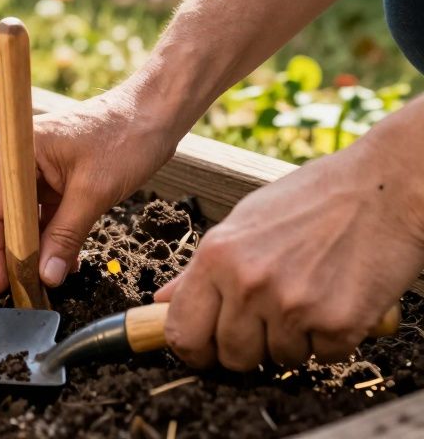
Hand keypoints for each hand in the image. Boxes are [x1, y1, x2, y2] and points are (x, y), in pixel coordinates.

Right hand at [0, 86, 179, 293]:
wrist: (155, 111)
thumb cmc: (126, 138)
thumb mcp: (94, 193)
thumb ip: (65, 235)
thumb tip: (46, 277)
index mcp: (17, 153)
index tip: (3, 286)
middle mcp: (15, 158)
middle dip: (6, 254)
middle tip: (20, 290)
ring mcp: (32, 167)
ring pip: (17, 218)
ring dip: (29, 249)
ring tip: (43, 283)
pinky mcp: (50, 176)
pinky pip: (39, 213)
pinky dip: (47, 237)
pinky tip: (63, 262)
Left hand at [156, 109, 423, 369]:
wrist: (385, 189)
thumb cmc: (314, 200)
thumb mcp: (244, 221)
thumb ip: (202, 268)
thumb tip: (163, 300)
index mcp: (217, 256)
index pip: (182, 332)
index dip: (192, 349)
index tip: (204, 350)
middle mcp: (249, 283)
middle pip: (230, 356)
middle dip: (248, 346)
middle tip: (268, 320)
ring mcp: (293, 306)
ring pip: (278, 359)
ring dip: (293, 340)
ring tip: (309, 296)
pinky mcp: (338, 324)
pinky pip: (323, 356)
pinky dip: (332, 339)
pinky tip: (337, 300)